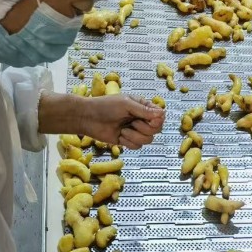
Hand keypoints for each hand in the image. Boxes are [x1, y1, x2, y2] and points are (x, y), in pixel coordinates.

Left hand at [38, 91, 164, 148]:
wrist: (88, 118)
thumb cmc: (105, 106)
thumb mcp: (126, 104)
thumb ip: (144, 110)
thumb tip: (162, 114)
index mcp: (142, 107)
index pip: (160, 116)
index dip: (157, 120)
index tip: (150, 120)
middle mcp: (141, 119)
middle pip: (156, 130)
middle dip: (144, 128)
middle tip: (133, 123)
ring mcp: (135, 130)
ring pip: (148, 140)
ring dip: (135, 136)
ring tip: (123, 130)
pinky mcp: (128, 141)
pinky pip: (137, 146)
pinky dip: (128, 142)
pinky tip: (120, 136)